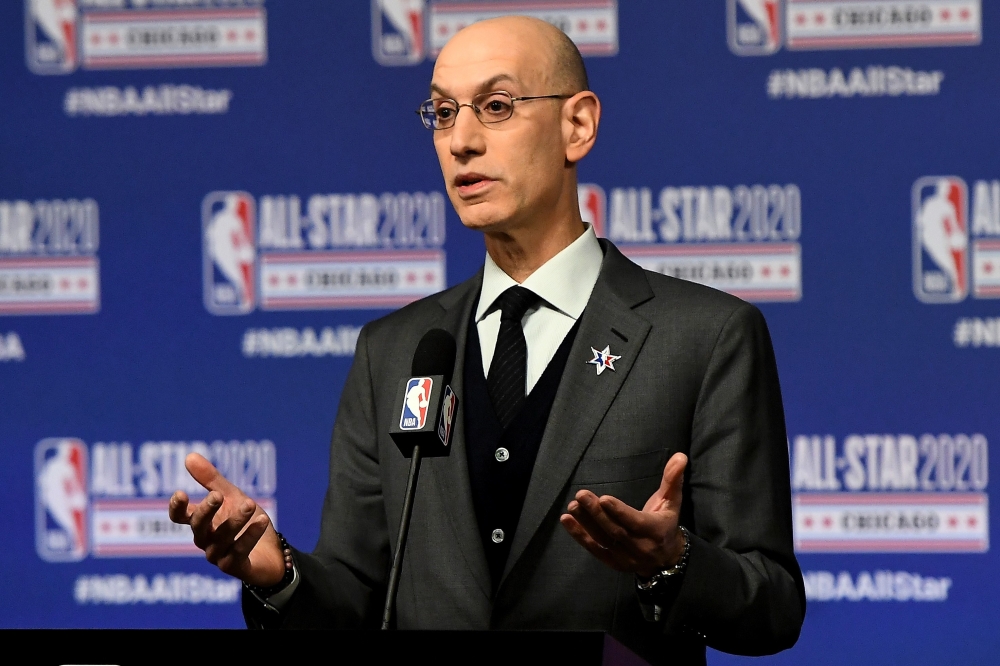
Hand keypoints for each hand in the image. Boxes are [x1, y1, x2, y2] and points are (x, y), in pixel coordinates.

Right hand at [168, 453, 284, 586]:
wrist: (274, 551)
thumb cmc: (247, 522)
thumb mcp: (232, 496)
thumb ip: (211, 480)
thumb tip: (189, 456)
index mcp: (203, 523)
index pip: (180, 517)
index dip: (177, 508)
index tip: (180, 494)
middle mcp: (206, 540)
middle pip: (199, 527)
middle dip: (206, 511)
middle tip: (217, 495)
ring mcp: (219, 556)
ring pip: (222, 538)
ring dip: (235, 520)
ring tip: (249, 504)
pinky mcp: (235, 567)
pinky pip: (239, 552)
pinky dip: (250, 535)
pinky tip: (261, 520)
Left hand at [559, 452, 687, 576]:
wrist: (666, 559)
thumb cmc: (665, 522)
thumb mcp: (672, 501)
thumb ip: (673, 479)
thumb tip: (680, 456)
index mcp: (656, 531)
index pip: (635, 522)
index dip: (619, 512)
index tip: (604, 498)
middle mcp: (640, 547)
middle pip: (615, 531)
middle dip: (597, 513)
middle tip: (581, 495)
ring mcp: (625, 557)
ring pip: (603, 540)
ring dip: (585, 523)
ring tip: (573, 506)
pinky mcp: (613, 562)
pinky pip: (594, 549)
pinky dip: (579, 536)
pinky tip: (566, 521)